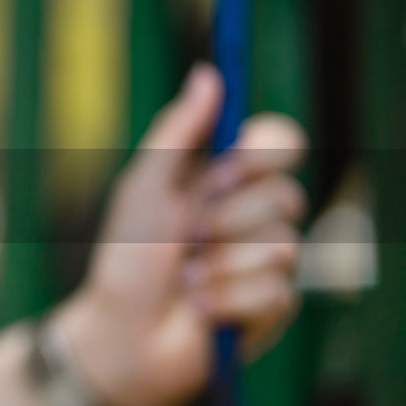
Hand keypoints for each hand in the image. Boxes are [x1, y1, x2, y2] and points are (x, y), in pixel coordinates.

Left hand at [53, 63, 305, 405]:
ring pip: (282, 246)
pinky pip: (276, 291)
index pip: (281, 144)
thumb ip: (177, 132)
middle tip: (187, 236)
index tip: (229, 164)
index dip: (267, 151)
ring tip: (185, 279)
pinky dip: (226, 300)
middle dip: (226, 218)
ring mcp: (268, 262)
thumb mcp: (145, 187)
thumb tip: (209, 73)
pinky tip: (199, 310)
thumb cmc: (126, 257)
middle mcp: (255, 216)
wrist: (118, 332)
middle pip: (287, 196)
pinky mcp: (274, 309)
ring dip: (219, 265)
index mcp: (227, 180)